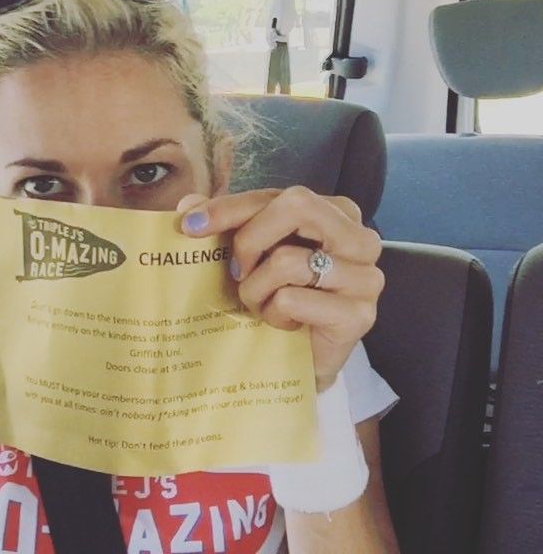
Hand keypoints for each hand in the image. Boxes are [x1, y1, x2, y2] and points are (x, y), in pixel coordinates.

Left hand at [177, 187, 383, 389]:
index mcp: (337, 212)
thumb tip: (189, 205)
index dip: (231, 207)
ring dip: (257, 289)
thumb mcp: (253, 254)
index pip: (278, 195)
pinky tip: (282, 325)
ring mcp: (366, 277)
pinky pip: (292, 299)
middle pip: (297, 206)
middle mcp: (360, 238)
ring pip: (287, 260)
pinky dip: (273, 314)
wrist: (302, 360)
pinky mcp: (358, 316)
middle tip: (236, 272)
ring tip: (261, 306)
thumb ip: (227, 224)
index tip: (191, 224)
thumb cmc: (280, 299)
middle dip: (251, 239)